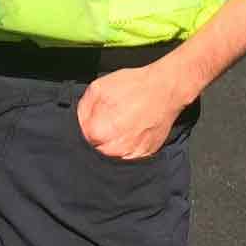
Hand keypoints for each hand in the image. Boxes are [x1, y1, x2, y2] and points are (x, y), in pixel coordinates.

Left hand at [75, 61, 197, 159]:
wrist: (165, 89)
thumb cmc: (133, 86)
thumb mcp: (98, 88)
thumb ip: (83, 109)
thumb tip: (80, 125)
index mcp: (100, 132)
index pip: (82, 142)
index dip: (85, 131)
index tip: (92, 123)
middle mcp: (115, 149)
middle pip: (96, 153)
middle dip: (97, 141)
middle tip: (106, 125)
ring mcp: (132, 154)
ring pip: (112, 159)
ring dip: (112, 147)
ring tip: (120, 128)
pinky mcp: (146, 155)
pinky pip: (129, 159)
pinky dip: (127, 149)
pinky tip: (130, 133)